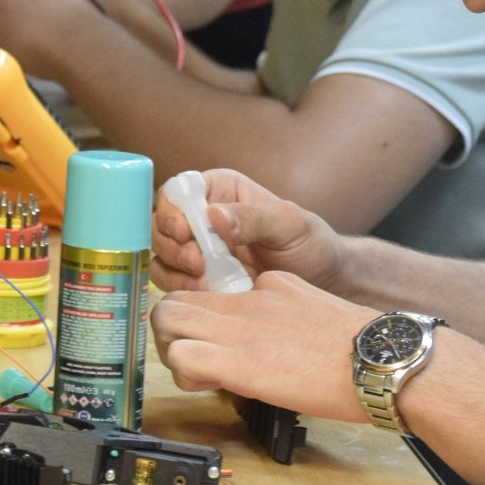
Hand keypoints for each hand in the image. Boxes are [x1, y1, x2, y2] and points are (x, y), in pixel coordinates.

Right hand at [152, 169, 347, 295]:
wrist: (323, 284)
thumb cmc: (311, 244)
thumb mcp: (290, 224)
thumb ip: (253, 218)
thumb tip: (214, 214)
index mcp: (220, 189)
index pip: (178, 190)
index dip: (172, 210)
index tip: (185, 232)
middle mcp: (203, 216)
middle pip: (161, 223)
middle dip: (173, 245)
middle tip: (198, 263)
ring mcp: (198, 249)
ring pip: (162, 254)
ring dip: (175, 270)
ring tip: (205, 281)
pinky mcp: (199, 279)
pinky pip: (172, 282)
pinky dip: (181, 289)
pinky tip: (205, 294)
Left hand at [152, 271, 375, 422]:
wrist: (379, 357)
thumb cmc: (356, 343)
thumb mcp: (311, 304)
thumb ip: (280, 306)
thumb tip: (268, 326)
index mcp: (264, 287)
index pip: (205, 291)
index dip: (196, 319)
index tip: (207, 340)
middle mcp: (245, 300)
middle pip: (172, 300)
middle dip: (168, 331)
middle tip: (188, 357)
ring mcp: (240, 329)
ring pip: (165, 321)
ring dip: (169, 349)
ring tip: (194, 373)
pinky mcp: (241, 363)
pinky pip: (182, 358)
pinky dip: (182, 373)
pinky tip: (206, 385)